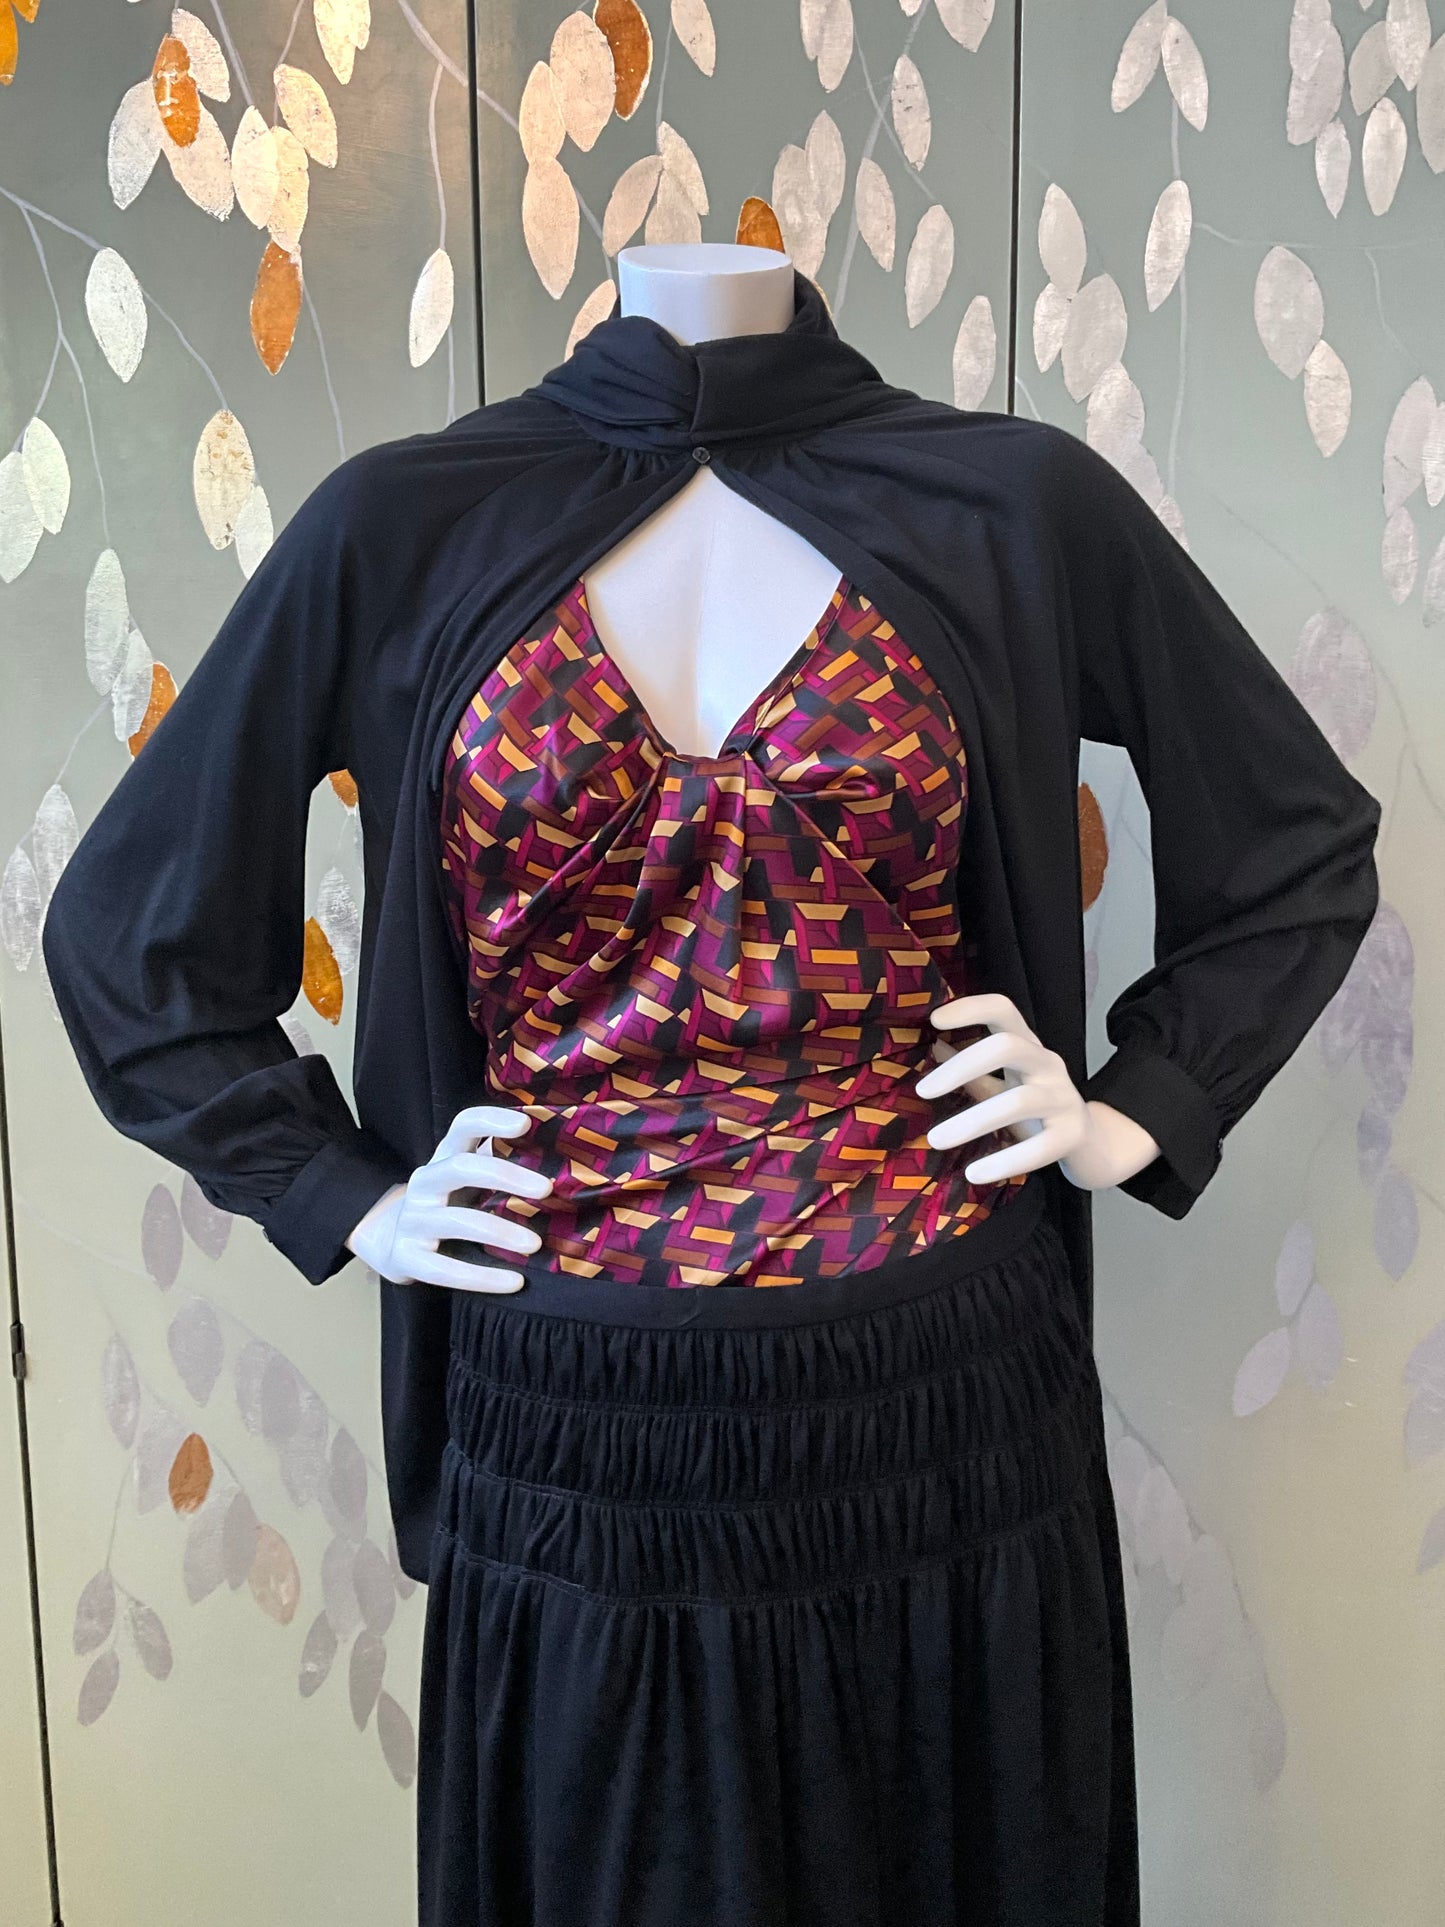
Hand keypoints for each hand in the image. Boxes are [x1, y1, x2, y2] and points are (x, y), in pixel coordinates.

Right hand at [345, 1104, 552, 1289]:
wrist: (393, 1244)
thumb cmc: (449, 1205)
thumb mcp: (468, 1180)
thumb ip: (501, 1164)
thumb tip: (561, 1158)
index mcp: (444, 1157)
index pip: (463, 1126)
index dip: (491, 1119)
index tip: (526, 1123)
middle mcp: (424, 1183)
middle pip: (460, 1167)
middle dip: (505, 1175)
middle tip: (546, 1189)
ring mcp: (412, 1220)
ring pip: (455, 1221)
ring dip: (498, 1231)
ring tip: (535, 1244)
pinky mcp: (407, 1257)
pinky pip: (443, 1269)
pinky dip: (481, 1278)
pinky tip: (514, 1282)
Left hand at [913, 993, 1159, 1191]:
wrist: (1092, 1147)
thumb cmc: (1039, 1113)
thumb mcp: (1006, 1086)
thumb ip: (975, 1073)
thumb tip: (936, 1048)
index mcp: (1028, 1048)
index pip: (1004, 1010)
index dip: (971, 1008)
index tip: (934, 1020)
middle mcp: (1048, 1065)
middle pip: (1006, 1046)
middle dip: (961, 1066)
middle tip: (923, 1091)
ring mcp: (1064, 1099)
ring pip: (1018, 1101)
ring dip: (972, 1121)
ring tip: (936, 1139)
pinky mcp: (1072, 1136)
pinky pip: (1039, 1149)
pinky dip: (1004, 1161)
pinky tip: (975, 1173)